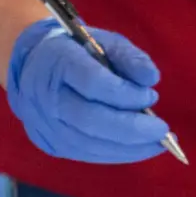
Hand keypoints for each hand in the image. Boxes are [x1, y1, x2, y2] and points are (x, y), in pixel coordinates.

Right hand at [6, 18, 171, 163]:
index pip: (92, 83)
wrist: (33, 67)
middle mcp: (45, 95)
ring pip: (89, 144)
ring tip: (156, 144)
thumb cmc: (76, 52)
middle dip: (132, 129)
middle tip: (162, 132)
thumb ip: (129, 57)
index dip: (125, 95)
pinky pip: (86, 154)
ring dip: (129, 148)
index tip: (151, 97)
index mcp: (58, 61)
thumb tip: (151, 79)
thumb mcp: (104, 42)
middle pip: (90, 119)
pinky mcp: (48, 143)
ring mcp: (44, 123)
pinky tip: (136, 148)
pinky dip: (115, 154)